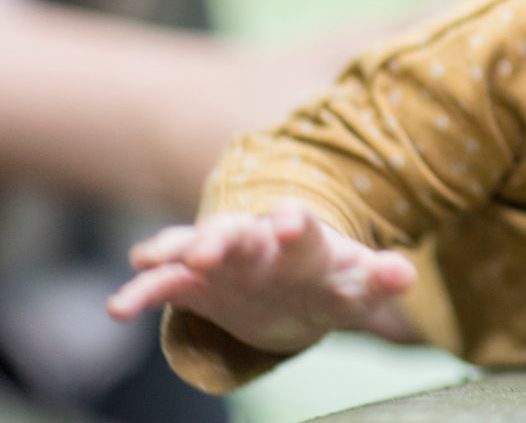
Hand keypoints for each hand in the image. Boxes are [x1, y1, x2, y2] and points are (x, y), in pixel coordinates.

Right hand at [106, 199, 417, 353]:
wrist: (299, 292)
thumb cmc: (331, 282)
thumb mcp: (357, 285)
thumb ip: (379, 279)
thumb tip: (405, 274)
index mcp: (304, 242)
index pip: (300, 228)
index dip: (293, 224)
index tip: (286, 220)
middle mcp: (259, 244)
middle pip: (241, 235)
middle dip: (224, 237)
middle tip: (210, 245)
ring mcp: (224, 258)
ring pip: (197, 248)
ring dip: (180, 252)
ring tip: (156, 260)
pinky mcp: (195, 281)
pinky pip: (165, 283)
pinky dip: (143, 290)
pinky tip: (119, 306)